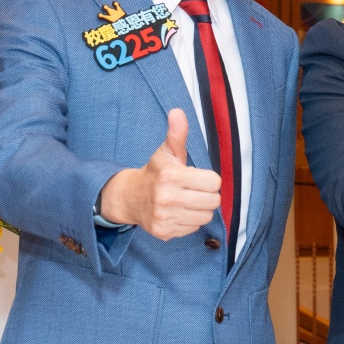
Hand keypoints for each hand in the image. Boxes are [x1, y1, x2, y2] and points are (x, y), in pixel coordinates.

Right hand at [98, 108, 221, 240]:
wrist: (129, 197)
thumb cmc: (155, 173)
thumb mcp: (166, 152)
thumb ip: (177, 134)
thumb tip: (178, 112)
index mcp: (171, 176)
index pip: (214, 182)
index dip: (208, 179)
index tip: (196, 176)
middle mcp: (167, 198)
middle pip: (213, 201)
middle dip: (206, 194)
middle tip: (193, 190)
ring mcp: (165, 217)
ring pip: (205, 217)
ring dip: (200, 209)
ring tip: (186, 200)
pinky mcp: (164, 232)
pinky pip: (194, 229)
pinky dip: (189, 221)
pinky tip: (178, 212)